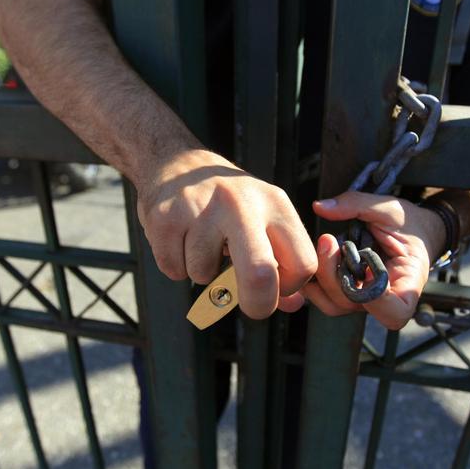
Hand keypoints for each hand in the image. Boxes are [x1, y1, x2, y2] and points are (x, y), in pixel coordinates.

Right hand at [135, 149, 315, 318]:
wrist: (177, 163)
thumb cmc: (228, 203)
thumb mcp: (264, 218)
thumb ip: (283, 264)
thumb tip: (294, 305)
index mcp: (275, 203)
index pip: (303, 263)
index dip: (290, 287)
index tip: (276, 287)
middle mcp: (241, 202)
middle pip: (260, 275)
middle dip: (257, 305)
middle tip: (249, 305)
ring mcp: (201, 208)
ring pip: (205, 276)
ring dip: (203, 273)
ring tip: (201, 244)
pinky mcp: (166, 217)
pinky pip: (174, 270)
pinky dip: (176, 265)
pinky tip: (180, 239)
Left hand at [298, 191, 445, 329]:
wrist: (413, 230)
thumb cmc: (408, 223)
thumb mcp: (388, 208)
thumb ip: (356, 204)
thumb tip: (320, 207)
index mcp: (407, 282)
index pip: (395, 312)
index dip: (377, 301)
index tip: (367, 267)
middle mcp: (384, 298)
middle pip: (353, 304)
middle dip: (333, 273)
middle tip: (328, 240)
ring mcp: (364, 298)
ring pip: (334, 303)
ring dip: (321, 274)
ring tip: (326, 244)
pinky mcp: (349, 292)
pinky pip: (325, 296)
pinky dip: (315, 278)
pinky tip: (317, 255)